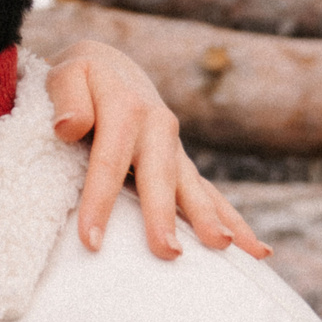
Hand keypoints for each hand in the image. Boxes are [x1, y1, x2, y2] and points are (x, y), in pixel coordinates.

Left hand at [41, 42, 271, 259]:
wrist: (113, 69)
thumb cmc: (81, 81)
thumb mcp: (65, 76)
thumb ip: (67, 98)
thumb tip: (69, 125)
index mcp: (125, 107)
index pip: (110, 160)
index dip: (100, 200)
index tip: (91, 241)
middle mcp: (158, 127)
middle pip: (160, 177)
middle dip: (164, 215)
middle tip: (168, 252)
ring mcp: (175, 148)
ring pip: (195, 187)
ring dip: (211, 219)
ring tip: (224, 248)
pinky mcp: (183, 165)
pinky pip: (210, 195)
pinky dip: (232, 222)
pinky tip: (256, 251)